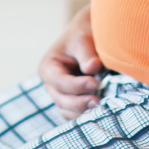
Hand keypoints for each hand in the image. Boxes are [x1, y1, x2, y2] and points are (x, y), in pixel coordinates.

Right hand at [38, 5, 103, 119]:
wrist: (87, 34)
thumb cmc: (83, 34)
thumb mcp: (83, 40)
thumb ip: (87, 54)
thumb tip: (93, 67)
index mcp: (48, 67)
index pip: (60, 82)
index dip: (77, 86)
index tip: (95, 83)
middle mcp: (50, 83)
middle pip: (61, 100)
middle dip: (80, 102)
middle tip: (99, 100)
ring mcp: (59, 93)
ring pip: (67, 110)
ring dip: (82, 110)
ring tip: (100, 105)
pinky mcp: (70, 99)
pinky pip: (74, 112)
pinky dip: (84, 113)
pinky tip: (98, 109)